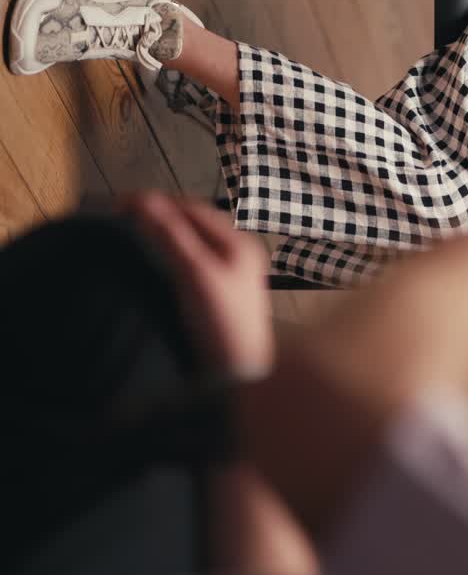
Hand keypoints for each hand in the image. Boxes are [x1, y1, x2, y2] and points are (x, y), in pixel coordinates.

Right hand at [121, 192, 272, 380]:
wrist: (239, 373)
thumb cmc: (224, 325)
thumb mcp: (195, 275)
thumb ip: (171, 236)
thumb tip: (143, 200)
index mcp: (239, 245)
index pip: (193, 210)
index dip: (158, 202)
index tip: (121, 202)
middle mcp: (238, 256)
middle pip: (193, 224)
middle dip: (160, 215)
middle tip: (121, 214)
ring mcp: (229, 276)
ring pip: (192, 243)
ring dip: (164, 234)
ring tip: (132, 231)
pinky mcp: (217, 296)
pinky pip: (190, 263)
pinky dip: (169, 254)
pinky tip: (152, 261)